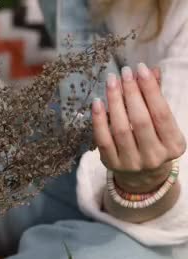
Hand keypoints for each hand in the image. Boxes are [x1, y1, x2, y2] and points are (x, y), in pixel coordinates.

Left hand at [91, 63, 185, 192]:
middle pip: (140, 120)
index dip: (150, 89)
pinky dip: (99, 120)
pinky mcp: (112, 165)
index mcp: (173, 145)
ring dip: (114, 102)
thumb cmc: (154, 142)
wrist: (142, 177)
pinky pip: (103, 139)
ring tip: (111, 82)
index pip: (161, 113)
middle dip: (130, 93)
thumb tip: (152, 70)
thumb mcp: (161, 124)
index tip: (140, 69)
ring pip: (120, 128)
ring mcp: (132, 163)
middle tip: (123, 73)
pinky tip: (97, 102)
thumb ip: (156, 98)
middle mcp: (154, 156)